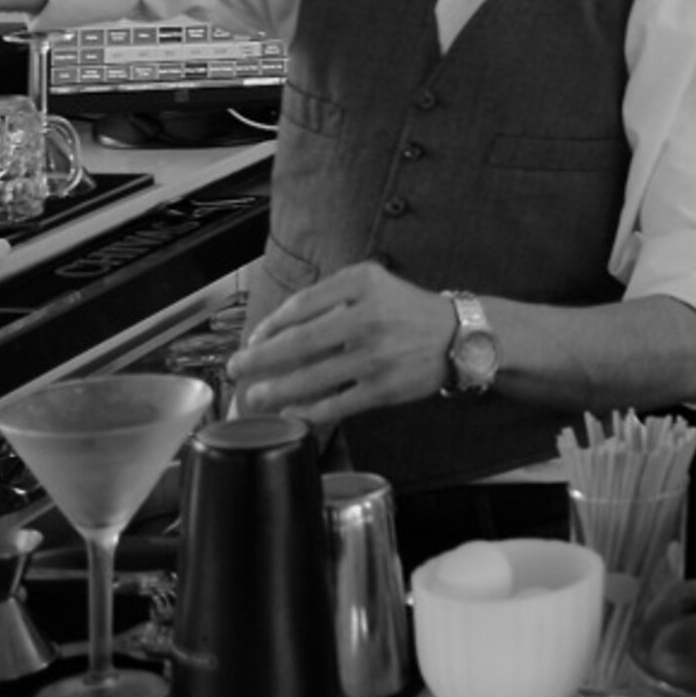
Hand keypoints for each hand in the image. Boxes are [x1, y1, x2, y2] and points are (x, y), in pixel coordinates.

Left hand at [226, 261, 455, 427]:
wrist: (459, 335)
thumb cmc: (406, 310)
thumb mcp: (373, 284)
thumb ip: (330, 298)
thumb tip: (276, 332)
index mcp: (363, 284)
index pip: (301, 306)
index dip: (268, 327)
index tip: (252, 341)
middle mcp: (369, 316)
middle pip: (299, 342)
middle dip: (259, 360)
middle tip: (237, 369)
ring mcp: (377, 355)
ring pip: (312, 377)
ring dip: (276, 390)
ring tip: (255, 396)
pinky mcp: (384, 387)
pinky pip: (336, 404)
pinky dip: (309, 411)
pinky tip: (292, 413)